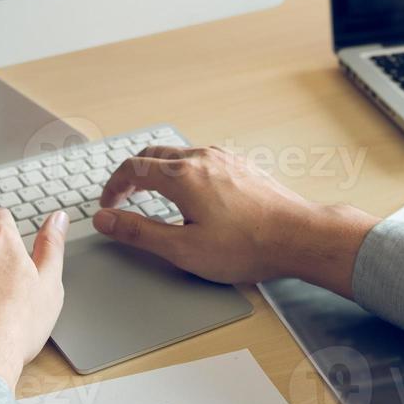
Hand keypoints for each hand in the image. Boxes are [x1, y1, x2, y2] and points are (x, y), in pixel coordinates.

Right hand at [93, 145, 375, 295]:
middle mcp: (201, 158)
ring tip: (156, 198)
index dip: (113, 186)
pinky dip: (184, 172)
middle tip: (124, 198)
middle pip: (153, 155)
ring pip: (179, 156)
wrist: (299, 236)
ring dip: (159, 172)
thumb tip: (104, 219)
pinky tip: (194, 197)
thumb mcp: (183, 248)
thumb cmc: (246, 246)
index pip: (132, 168)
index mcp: (182, 176)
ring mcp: (224, 158)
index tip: (108, 205)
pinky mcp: (241, 166)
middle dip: (132, 175)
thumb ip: (139, 231)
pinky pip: (202, 160)